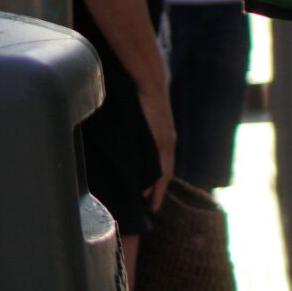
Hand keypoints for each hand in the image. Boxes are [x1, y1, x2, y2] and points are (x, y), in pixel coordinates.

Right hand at [137, 80, 175, 214]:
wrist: (150, 82)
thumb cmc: (140, 98)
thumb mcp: (139, 120)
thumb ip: (135, 134)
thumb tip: (122, 146)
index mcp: (163, 138)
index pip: (162, 165)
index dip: (158, 182)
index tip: (152, 197)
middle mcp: (169, 141)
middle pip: (166, 173)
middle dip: (160, 191)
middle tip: (153, 207)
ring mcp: (167, 140)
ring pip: (165, 171)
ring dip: (159, 189)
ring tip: (152, 204)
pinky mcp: (162, 138)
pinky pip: (160, 163)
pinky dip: (157, 179)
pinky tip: (151, 190)